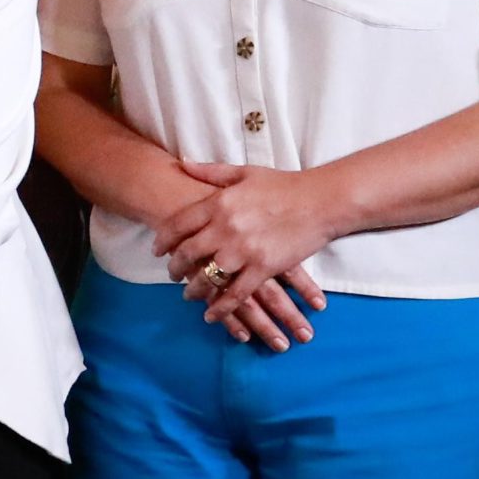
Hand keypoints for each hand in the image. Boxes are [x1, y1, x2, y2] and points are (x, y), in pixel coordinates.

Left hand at [155, 160, 339, 340]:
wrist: (322, 201)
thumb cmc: (284, 185)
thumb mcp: (244, 173)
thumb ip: (210, 172)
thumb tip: (181, 163)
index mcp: (219, 202)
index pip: (178, 224)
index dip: (163, 240)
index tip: (157, 250)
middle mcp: (225, 227)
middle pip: (188, 253)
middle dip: (175, 268)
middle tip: (171, 274)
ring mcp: (243, 250)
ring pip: (207, 277)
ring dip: (193, 290)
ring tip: (189, 295)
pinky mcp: (263, 269)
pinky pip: (234, 294)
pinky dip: (220, 308)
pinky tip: (211, 315)